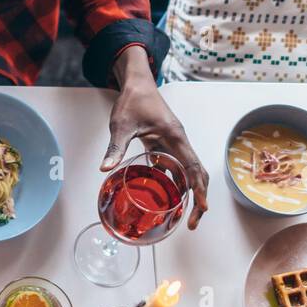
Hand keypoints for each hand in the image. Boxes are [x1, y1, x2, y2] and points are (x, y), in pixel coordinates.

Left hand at [102, 47, 208, 229]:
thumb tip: (105, 168)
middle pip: (196, 174)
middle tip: (191, 223)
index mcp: (175, 138)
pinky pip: (174, 168)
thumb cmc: (133, 100)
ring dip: (186, 193)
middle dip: (198, 199)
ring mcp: (174, 144)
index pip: (193, 168)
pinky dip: (173, 183)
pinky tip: (164, 198)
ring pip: (187, 172)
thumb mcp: (121, 125)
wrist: (137, 84)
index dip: (199, 190)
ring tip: (179, 216)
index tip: (201, 208)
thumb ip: (116, 148)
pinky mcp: (165, 145)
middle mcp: (179, 143)